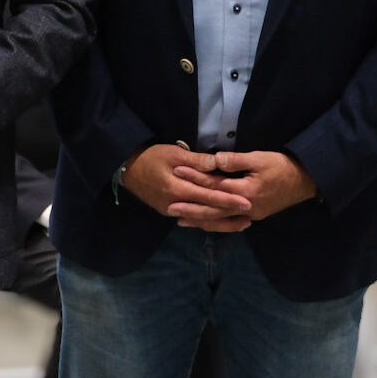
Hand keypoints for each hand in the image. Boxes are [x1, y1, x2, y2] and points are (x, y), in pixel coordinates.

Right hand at [120, 144, 252, 229]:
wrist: (127, 168)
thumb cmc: (151, 156)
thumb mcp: (173, 153)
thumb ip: (196, 161)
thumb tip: (217, 164)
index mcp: (178, 188)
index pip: (208, 196)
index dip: (228, 200)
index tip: (247, 202)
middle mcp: (176, 204)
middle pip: (207, 214)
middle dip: (230, 216)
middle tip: (250, 216)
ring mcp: (171, 211)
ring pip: (200, 221)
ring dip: (221, 224)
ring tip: (241, 224)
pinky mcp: (169, 211)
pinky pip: (192, 219)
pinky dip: (207, 222)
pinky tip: (219, 222)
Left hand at [174, 150, 317, 222]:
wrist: (307, 181)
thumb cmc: (283, 166)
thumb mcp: (259, 158)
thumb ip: (235, 160)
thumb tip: (213, 160)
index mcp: (246, 192)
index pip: (214, 186)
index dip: (195, 178)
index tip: (177, 171)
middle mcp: (246, 207)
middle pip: (214, 210)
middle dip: (192, 209)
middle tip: (170, 208)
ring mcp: (251, 214)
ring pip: (222, 220)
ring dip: (201, 220)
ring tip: (181, 220)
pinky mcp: (255, 214)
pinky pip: (230, 221)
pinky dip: (216, 222)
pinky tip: (205, 222)